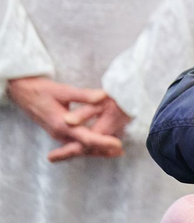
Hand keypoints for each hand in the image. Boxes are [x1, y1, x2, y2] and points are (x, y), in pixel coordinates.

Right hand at [6, 77, 123, 160]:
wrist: (23, 93)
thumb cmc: (42, 90)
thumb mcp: (63, 90)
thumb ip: (84, 95)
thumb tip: (103, 96)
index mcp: (61, 124)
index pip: (86, 138)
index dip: (103, 142)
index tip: (117, 144)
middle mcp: (59, 133)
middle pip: (84, 147)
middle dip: (102, 150)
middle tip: (120, 151)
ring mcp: (58, 134)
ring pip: (79, 147)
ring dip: (96, 149)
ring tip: (114, 151)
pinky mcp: (58, 132)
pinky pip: (74, 143)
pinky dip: (87, 145)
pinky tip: (98, 144)